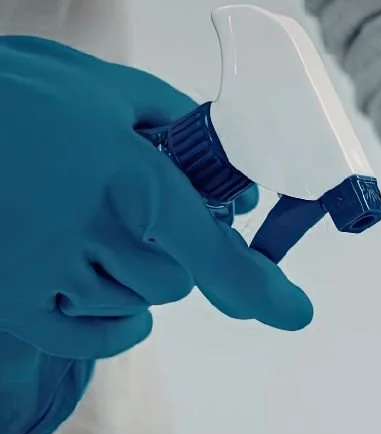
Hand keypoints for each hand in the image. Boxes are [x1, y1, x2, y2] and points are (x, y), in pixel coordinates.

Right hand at [0, 36, 311, 358]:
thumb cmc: (14, 97)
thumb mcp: (99, 89)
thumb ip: (171, 125)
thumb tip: (224, 176)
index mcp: (128, 179)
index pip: (212, 254)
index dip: (260, 290)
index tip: (294, 312)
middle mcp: (93, 235)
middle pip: (175, 280)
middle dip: (176, 255)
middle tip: (140, 219)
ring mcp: (48, 274)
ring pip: (135, 304)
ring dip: (135, 280)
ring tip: (91, 233)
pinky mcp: (13, 302)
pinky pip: (90, 338)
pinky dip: (114, 325)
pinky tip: (105, 298)